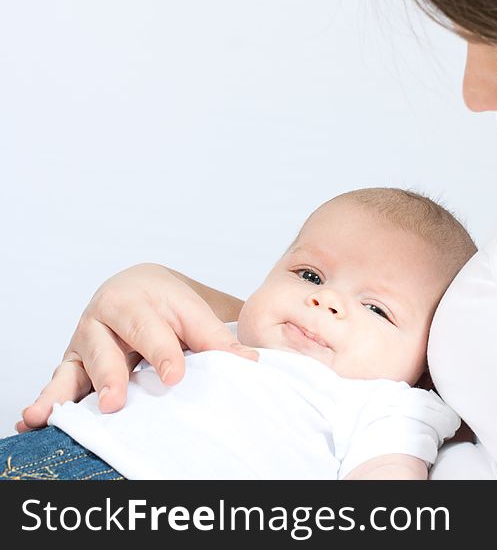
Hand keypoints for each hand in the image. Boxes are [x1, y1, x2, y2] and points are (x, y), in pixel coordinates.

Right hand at [16, 263, 256, 431]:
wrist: (137, 286)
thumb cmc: (170, 303)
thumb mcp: (196, 311)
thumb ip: (219, 335)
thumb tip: (252, 362)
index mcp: (148, 296)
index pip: (160, 326)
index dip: (166, 352)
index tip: (175, 376)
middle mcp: (113, 312)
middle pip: (116, 342)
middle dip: (120, 371)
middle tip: (122, 400)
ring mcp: (90, 337)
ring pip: (86, 361)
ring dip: (93, 385)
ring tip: (102, 408)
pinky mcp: (73, 360)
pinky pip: (59, 380)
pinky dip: (48, 398)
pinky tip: (35, 419)